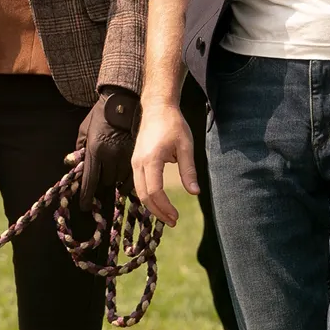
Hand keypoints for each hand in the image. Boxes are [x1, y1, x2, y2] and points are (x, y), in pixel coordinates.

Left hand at [77, 86, 140, 212]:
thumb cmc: (100, 115)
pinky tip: (124, 176)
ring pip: (121, 179)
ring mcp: (125, 155)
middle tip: (101, 182)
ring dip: (116, 180)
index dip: (87, 196)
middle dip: (103, 183)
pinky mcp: (137, 153)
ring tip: (113, 175)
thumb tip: (71, 164)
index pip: (90, 180)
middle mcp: (110, 155)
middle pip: (107, 181)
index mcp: (95, 150)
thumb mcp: (84, 129)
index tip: (85, 207)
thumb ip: (79, 148)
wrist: (122, 101)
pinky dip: (128, 178)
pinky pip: (133, 174)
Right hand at [130, 99, 196, 226]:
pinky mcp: (135, 161)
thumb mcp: (186, 146)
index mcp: (151, 159)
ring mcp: (134, 162)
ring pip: (139, 191)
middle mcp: (138, 163)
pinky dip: (148, 196)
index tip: (176, 217)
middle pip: (144, 195)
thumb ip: (189, 170)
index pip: (154, 191)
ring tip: (168, 215)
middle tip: (173, 221)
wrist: (157, 107)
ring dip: (152, 205)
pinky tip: (160, 202)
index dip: (165, 207)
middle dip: (158, 211)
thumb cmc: (173, 124)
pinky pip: (138, 184)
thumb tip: (194, 192)